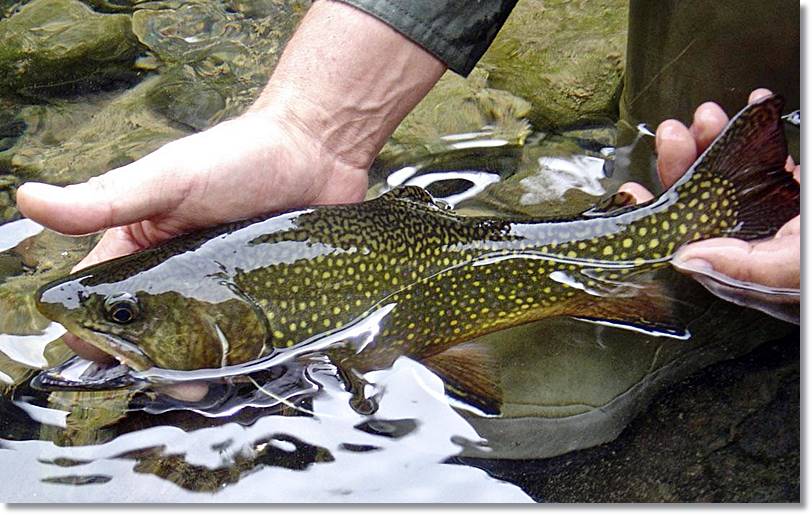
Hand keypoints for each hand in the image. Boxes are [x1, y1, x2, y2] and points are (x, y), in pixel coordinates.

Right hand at [16, 0, 445, 368]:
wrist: (317, 151)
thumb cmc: (238, 157)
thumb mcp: (170, 178)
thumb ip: (108, 199)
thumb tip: (28, 200)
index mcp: (143, 248)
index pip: (103, 302)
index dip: (96, 334)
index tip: (104, 360)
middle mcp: (180, 274)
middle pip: (152, 335)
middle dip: (152, 367)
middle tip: (173, 384)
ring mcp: (224, 288)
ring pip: (200, 345)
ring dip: (197, 371)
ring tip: (207, 386)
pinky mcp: (265, 296)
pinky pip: (249, 337)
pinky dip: (243, 358)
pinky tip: (246, 374)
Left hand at [619, 88, 799, 321]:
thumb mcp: (798, 269)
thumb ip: (748, 270)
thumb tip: (687, 260)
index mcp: (757, 277)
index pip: (694, 249)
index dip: (660, 220)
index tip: (632, 193)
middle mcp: (766, 249)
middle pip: (710, 208)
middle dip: (686, 168)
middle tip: (674, 133)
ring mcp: (786, 219)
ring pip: (738, 180)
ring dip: (720, 144)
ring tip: (709, 115)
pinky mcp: (804, 196)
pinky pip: (776, 164)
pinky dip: (763, 135)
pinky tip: (758, 107)